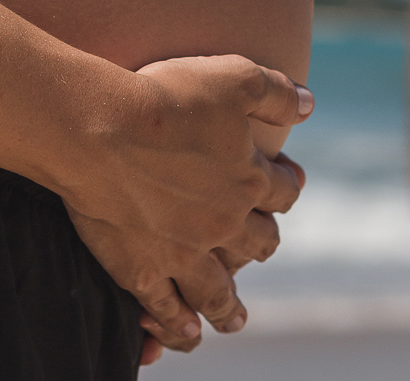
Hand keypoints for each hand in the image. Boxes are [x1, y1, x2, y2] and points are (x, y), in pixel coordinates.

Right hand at [61, 54, 312, 352]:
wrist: (100, 128)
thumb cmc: (165, 96)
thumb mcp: (235, 76)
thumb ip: (277, 92)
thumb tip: (309, 106)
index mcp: (249, 179)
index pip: (283, 191)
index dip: (288, 184)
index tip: (287, 182)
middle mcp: (224, 223)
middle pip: (257, 243)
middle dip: (262, 243)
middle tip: (261, 244)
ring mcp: (183, 252)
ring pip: (217, 291)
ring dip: (229, 306)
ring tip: (233, 317)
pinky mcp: (141, 269)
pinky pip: (165, 309)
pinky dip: (177, 325)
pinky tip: (186, 332)